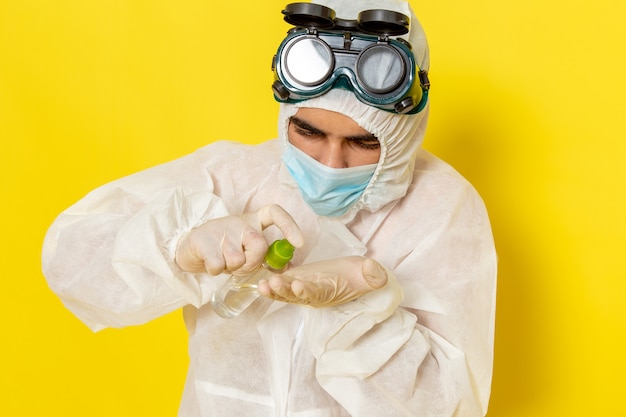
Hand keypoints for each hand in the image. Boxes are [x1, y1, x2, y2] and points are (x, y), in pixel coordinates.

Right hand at [175, 204, 303, 274]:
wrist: (191, 248)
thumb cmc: (225, 250)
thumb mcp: (247, 250)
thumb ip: (266, 256)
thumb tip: (288, 266)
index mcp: (253, 221)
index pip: (275, 213)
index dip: (289, 226)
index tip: (299, 243)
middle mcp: (239, 221)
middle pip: (259, 244)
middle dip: (252, 262)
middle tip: (240, 264)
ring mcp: (221, 228)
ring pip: (237, 259)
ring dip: (231, 268)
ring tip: (223, 261)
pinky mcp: (203, 239)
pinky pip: (218, 265)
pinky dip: (216, 271)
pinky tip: (211, 263)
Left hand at [257, 256, 387, 307]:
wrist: (352, 275)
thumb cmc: (360, 275)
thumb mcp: (369, 273)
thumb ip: (373, 275)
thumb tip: (373, 270)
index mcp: (329, 293)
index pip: (317, 293)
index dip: (307, 291)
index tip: (298, 286)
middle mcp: (312, 295)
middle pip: (296, 296)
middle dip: (284, 291)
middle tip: (274, 283)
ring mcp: (302, 290)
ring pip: (285, 293)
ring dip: (274, 290)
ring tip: (263, 284)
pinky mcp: (294, 281)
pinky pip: (280, 285)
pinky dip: (270, 285)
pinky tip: (260, 280)